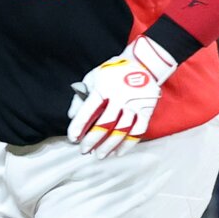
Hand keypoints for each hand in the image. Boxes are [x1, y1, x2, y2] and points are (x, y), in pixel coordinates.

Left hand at [68, 34, 177, 157]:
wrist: (143, 62)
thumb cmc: (113, 72)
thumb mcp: (93, 77)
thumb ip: (81, 96)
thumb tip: (71, 116)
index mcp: (104, 86)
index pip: (88, 109)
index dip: (79, 126)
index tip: (73, 138)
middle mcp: (120, 95)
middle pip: (105, 123)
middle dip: (93, 140)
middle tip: (84, 151)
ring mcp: (135, 102)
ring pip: (122, 130)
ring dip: (109, 145)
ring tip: (100, 155)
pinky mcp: (147, 108)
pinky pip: (138, 131)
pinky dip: (128, 144)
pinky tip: (118, 152)